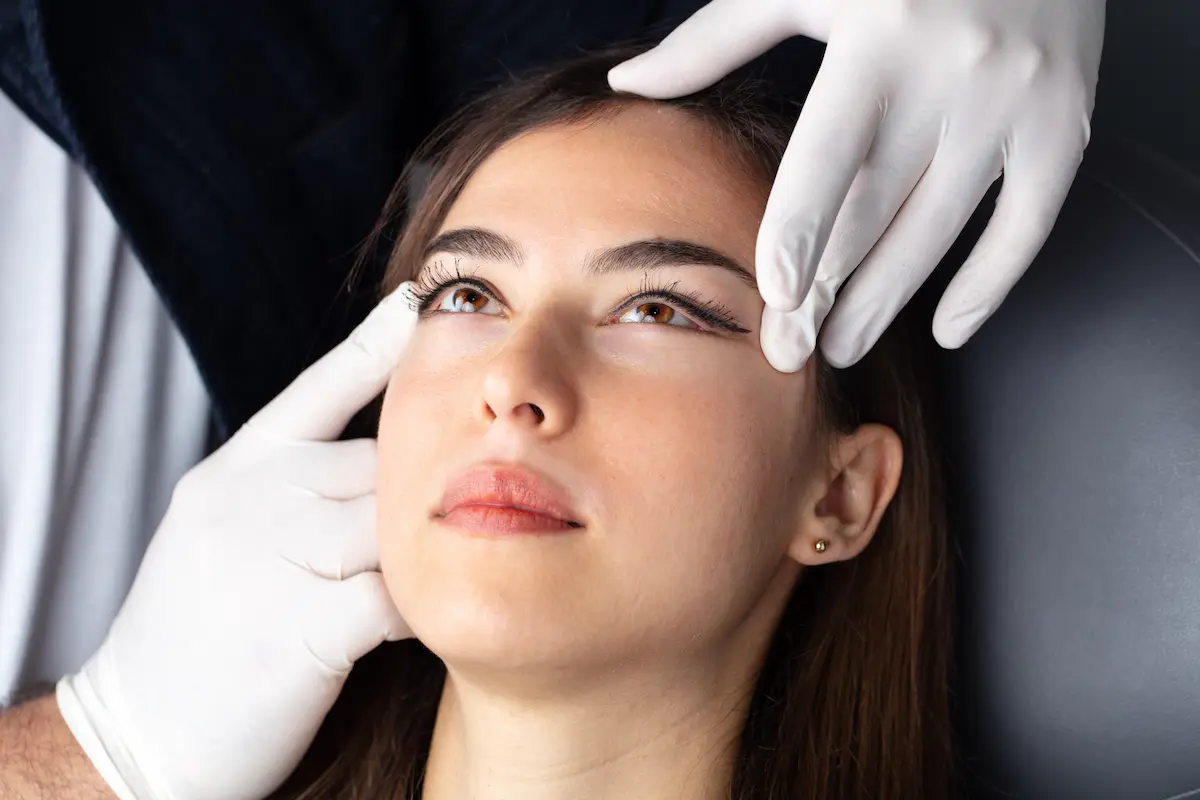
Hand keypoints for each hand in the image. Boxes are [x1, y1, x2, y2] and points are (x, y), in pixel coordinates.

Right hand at [56, 283, 418, 799]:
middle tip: (445, 519)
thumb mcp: (220, 531)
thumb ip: (286, 486)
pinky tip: (408, 627)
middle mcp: (248, 500)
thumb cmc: (196, 633)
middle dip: (418, 496)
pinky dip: (416, 610)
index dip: (374, 346)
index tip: (419, 305)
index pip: (316, 389)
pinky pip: (395, 595)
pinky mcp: (298, 629)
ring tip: (422, 581)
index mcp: (234, 470)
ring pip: (393, 523)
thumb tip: (379, 456)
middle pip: (382, 464)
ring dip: (419, 556)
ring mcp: (267, 561)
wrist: (137, 735)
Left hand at [610, 0, 1104, 368]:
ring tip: (842, 347)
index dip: (800, 231)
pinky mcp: (1066, 119)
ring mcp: (1017, 101)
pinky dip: (990, 284)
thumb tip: (631, 83)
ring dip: (888, 299)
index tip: (776, 297)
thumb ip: (716, 37)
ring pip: (939, 228)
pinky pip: (1028, 223)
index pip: (829, 157)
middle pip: (876, 208)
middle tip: (790, 350)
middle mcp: (955, 72)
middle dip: (828, 288)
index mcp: (881, 36)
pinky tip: (946, 328)